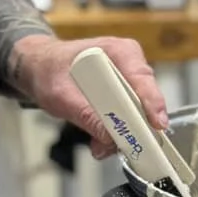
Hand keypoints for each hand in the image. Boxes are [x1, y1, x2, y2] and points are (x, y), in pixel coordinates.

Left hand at [7, 34, 169, 157]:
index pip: (141, 77)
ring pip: (137, 112)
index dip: (152, 101)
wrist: (40, 67)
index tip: (157, 123)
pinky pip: (128, 117)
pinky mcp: (123, 95)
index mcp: (117, 51)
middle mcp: (128, 63)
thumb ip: (85, 115)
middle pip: (144, 99)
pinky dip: (115, 132)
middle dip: (132, 126)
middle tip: (119, 146)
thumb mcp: (60, 94)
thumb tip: (108, 137)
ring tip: (100, 145)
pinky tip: (100, 140)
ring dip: (121, 133)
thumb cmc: (49, 70)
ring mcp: (127, 79)